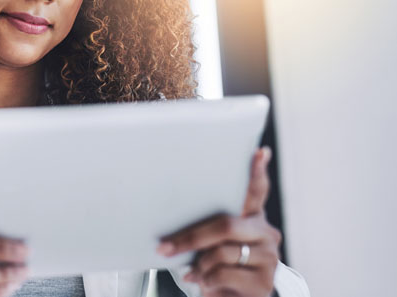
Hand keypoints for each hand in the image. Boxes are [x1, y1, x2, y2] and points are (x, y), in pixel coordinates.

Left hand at [157, 147, 281, 296]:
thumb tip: (170, 214)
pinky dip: (205, 280)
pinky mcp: (264, 281)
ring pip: (221, 252)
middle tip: (163, 248)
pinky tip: (203, 282)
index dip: (257, 172)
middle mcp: (266, 234)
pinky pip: (223, 274)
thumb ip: (205, 227)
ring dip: (199, 264)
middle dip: (190, 237)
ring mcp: (269, 257)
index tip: (259, 152)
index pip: (256, 192)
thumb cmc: (217, 267)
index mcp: (252, 219)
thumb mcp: (211, 244)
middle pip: (226, 224)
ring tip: (194, 272)